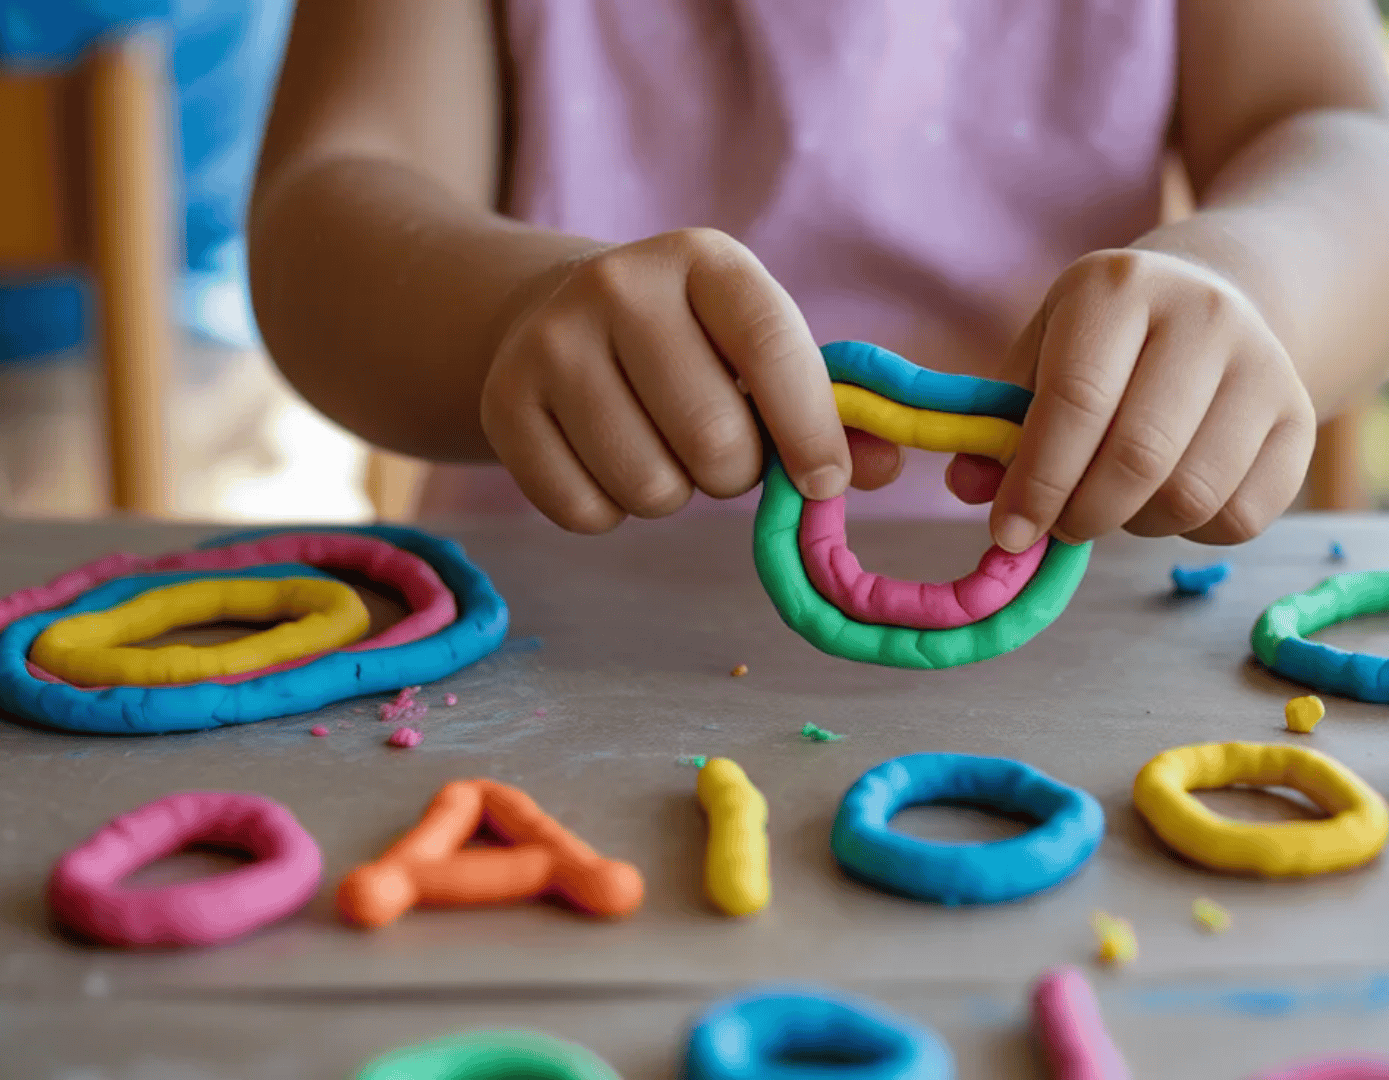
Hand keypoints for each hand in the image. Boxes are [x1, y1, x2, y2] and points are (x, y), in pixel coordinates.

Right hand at [481, 229, 889, 531]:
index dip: (809, 428)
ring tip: (659, 447)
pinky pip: (584, 512)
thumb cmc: (689, 342)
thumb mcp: (759, 348)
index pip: (771, 346)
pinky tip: (604, 459)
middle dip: (734, 473)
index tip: (827, 482)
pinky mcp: (501, 403)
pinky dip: (608, 510)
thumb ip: (828, 407)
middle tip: (721, 452)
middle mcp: (618, 285)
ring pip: (650, 487)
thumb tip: (887, 466)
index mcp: (704, 259)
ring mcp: (550, 342)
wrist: (551, 314)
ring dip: (672, 493)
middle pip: (713, 441)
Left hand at [986, 248, 1315, 550]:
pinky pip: (1243, 516)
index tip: (1010, 531)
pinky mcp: (1301, 419)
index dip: (1037, 480)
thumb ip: (1002, 422)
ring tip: (1116, 503)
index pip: (1076, 399)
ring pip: (1193, 495)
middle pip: (1140, 455)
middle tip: (1063, 526)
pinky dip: (1195, 532)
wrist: (1218, 300)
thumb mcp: (1043, 352)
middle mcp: (1203, 315)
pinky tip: (1170, 499)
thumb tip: (973, 491)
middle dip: (1085, 514)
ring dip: (1138, 525)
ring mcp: (1265, 365)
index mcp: (1119, 288)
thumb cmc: (1107, 340)